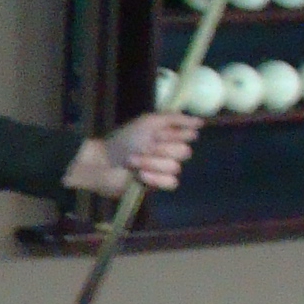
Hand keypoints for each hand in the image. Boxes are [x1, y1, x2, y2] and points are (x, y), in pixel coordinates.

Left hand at [63, 111, 200, 194]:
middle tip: (142, 147)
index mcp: (170, 136)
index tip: (157, 134)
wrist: (102, 162)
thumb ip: (174, 118)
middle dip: (161, 149)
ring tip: (132, 161)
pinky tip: (140, 175)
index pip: (189, 135)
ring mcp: (164, 169)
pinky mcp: (157, 185)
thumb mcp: (148, 122)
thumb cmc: (123, 140)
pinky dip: (155, 178)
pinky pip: (171, 182)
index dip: (173, 135)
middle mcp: (169, 152)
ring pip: (175, 167)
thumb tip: (201, 122)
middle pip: (184, 152)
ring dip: (152, 162)